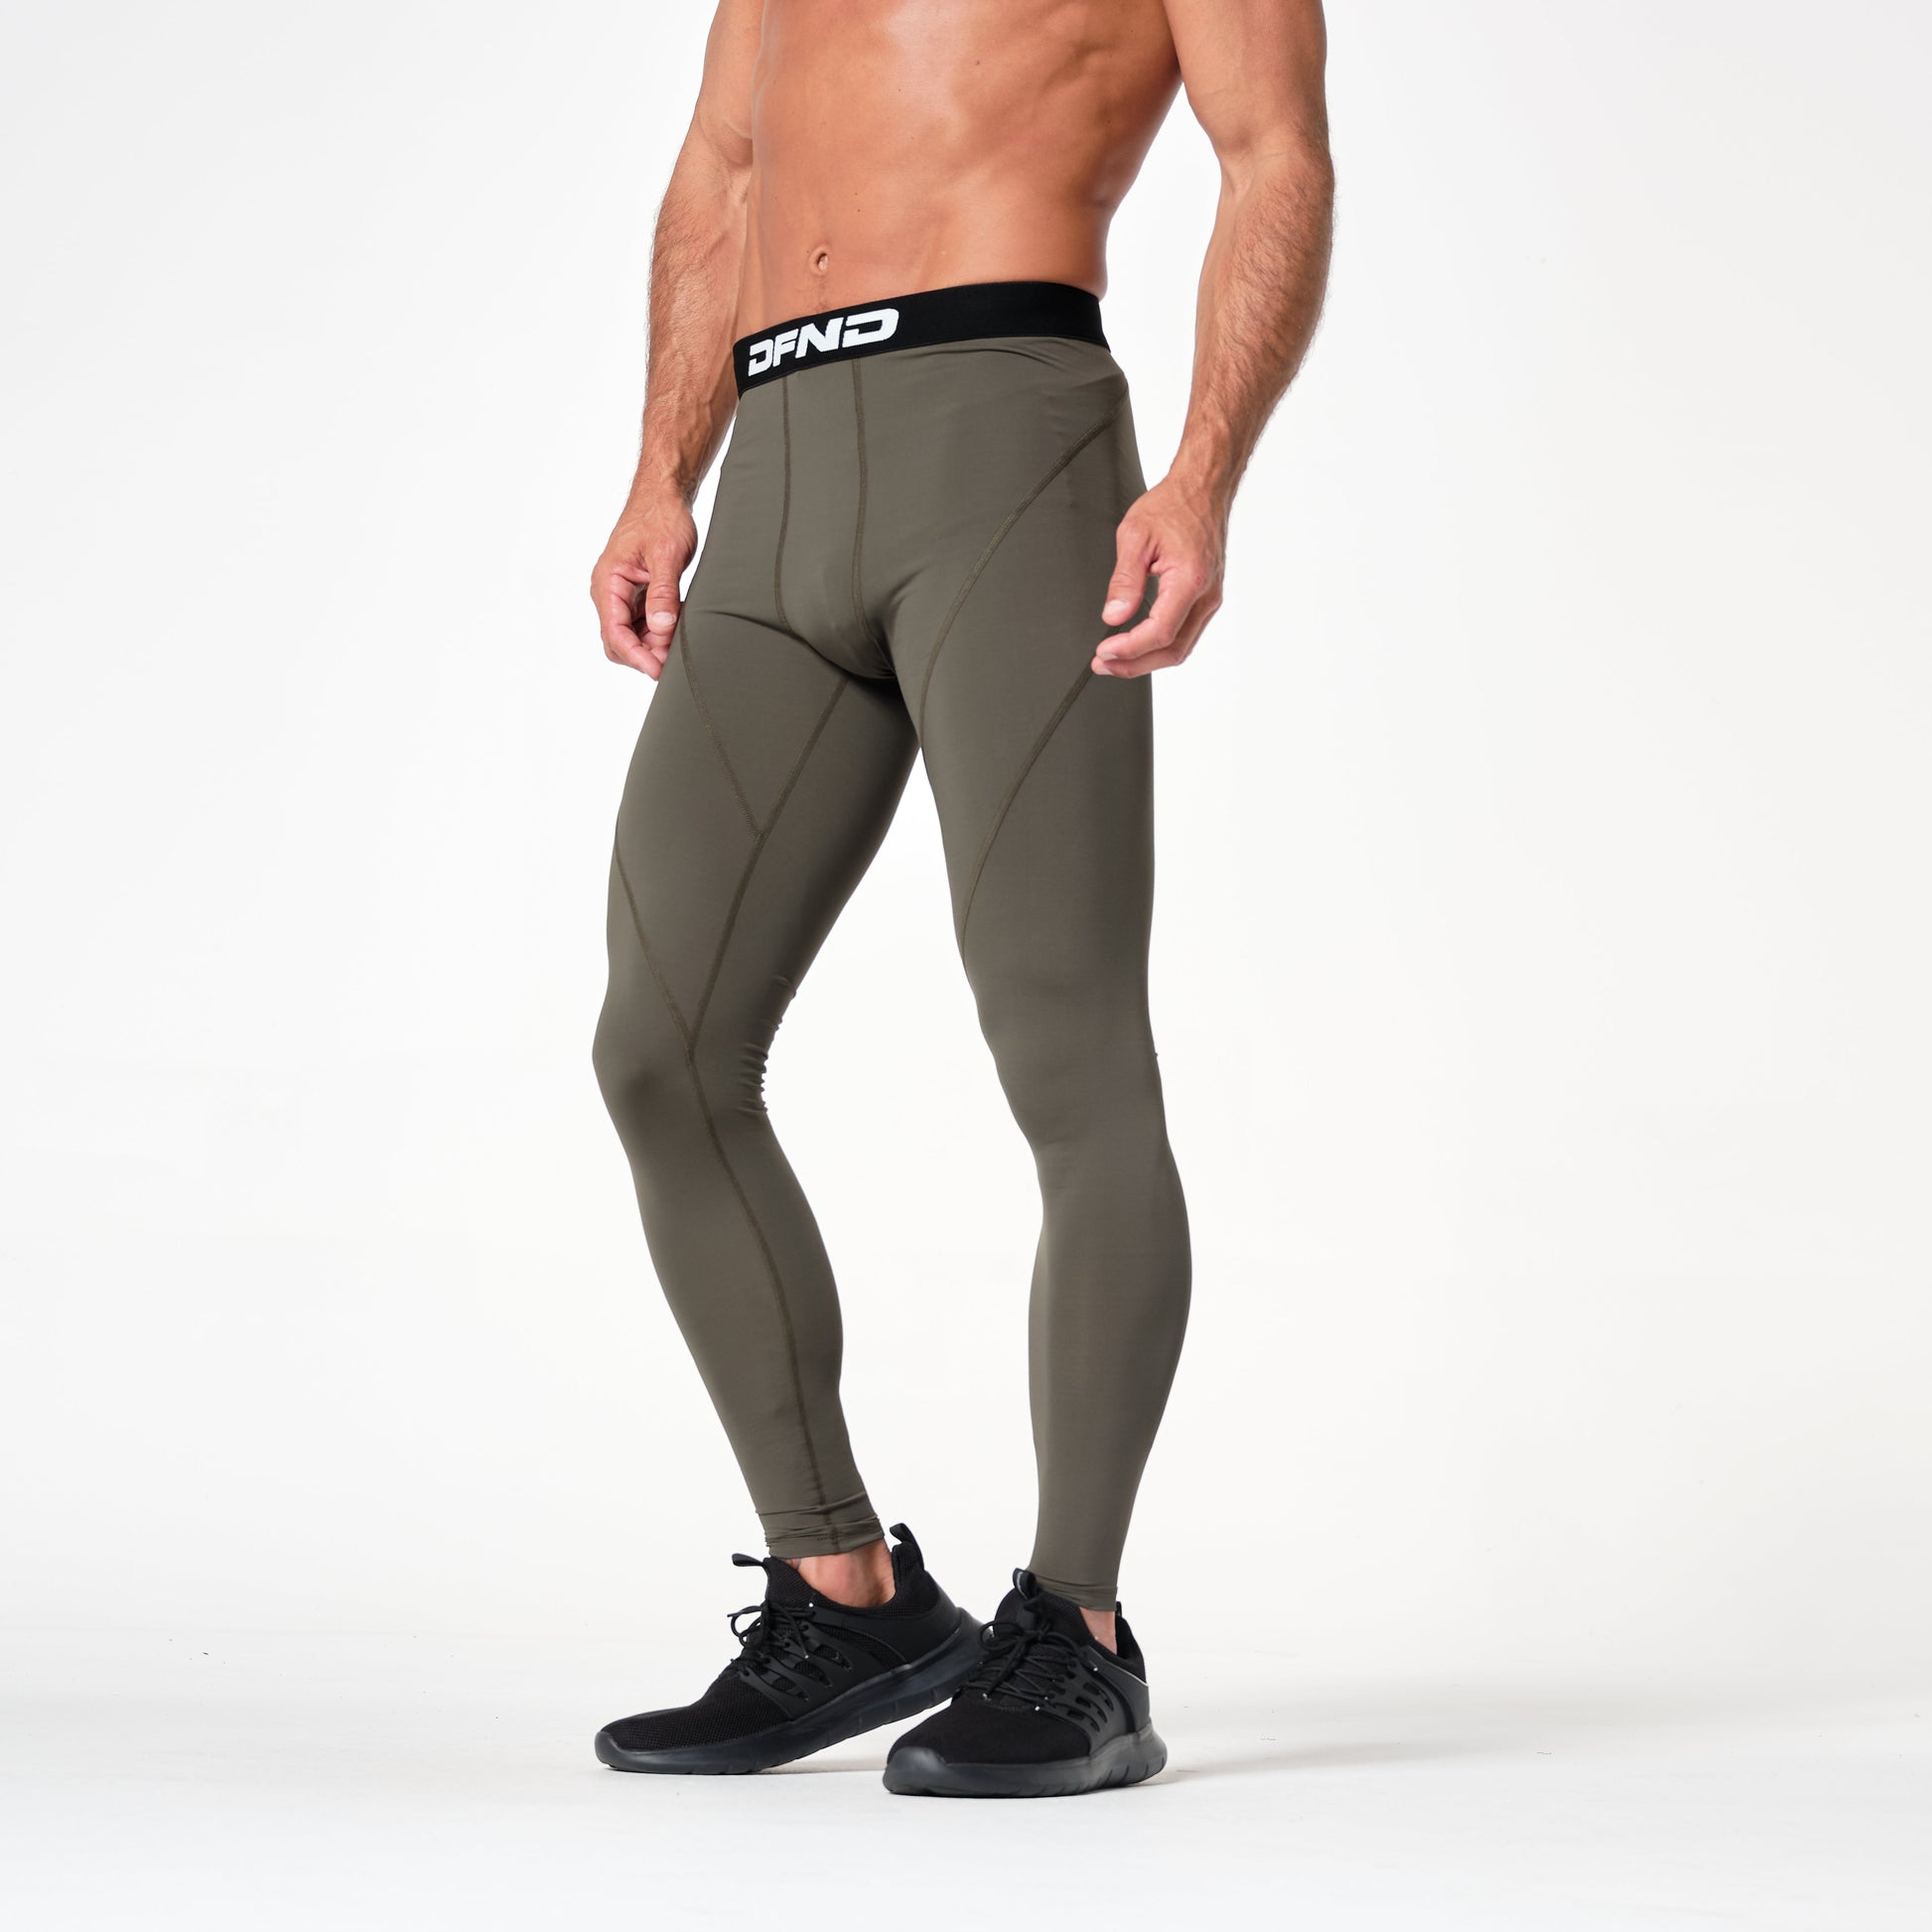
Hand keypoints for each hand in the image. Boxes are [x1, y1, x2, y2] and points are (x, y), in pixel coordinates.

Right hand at [591, 497, 696, 678]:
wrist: (664, 498)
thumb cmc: (661, 517)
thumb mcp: (666, 555)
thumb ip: (663, 593)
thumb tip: (661, 628)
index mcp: (608, 582)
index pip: (615, 632)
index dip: (637, 656)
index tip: (658, 669)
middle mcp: (610, 592)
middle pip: (618, 641)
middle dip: (644, 655)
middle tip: (674, 661)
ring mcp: (623, 596)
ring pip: (632, 636)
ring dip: (653, 646)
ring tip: (679, 646)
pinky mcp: (637, 596)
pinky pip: (643, 624)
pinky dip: (659, 633)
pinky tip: (676, 631)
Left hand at [1093, 478, 1226, 676]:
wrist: (1202, 489)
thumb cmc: (1173, 505)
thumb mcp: (1135, 537)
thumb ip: (1124, 580)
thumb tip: (1114, 616)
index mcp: (1190, 580)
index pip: (1160, 632)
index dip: (1129, 649)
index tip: (1104, 651)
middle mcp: (1206, 595)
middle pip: (1172, 650)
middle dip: (1135, 664)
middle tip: (1103, 664)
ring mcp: (1210, 599)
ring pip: (1181, 647)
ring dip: (1146, 659)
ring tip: (1115, 659)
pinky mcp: (1206, 598)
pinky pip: (1185, 633)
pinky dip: (1160, 645)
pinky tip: (1137, 644)